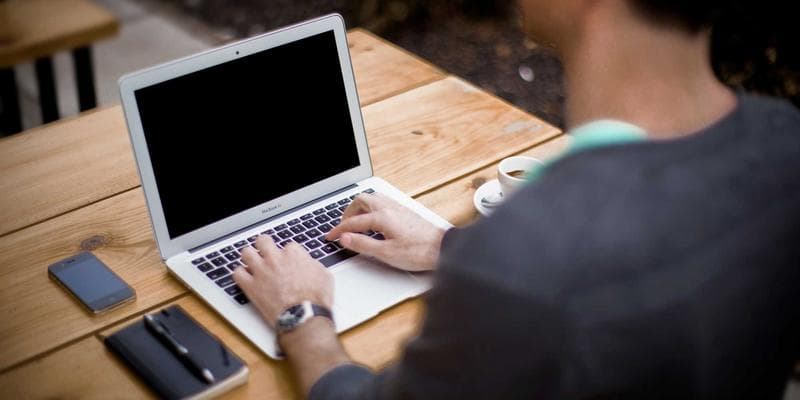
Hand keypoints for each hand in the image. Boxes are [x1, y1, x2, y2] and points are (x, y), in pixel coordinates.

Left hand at [233, 235, 332, 326]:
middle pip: (263, 241)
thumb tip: (310, 265)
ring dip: (249, 256)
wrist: (304, 316)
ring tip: (251, 261)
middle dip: (264, 245)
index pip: (287, 245)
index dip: (287, 254)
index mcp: (294, 254)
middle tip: (265, 251)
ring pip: (246, 253)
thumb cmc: (315, 299)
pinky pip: (237, 273)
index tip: (287, 260)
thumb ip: (313, 265)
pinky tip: (244, 277)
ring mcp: (261, 271)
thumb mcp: (325, 276)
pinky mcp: (251, 286)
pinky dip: (240, 274)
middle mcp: (275, 259)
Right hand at [326, 193, 445, 270]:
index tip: (330, 237)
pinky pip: (382, 202)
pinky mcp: (405, 211)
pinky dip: (371, 208)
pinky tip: (373, 219)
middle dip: (348, 212)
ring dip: (360, 208)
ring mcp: (398, 208)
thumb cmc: (418, 252)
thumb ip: (363, 245)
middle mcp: (389, 208)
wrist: (443, 249)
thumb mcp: (386, 253)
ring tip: (355, 221)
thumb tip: (345, 239)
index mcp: (382, 217)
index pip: (353, 222)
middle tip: (342, 227)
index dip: (339, 230)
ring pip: (372, 198)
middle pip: (361, 201)